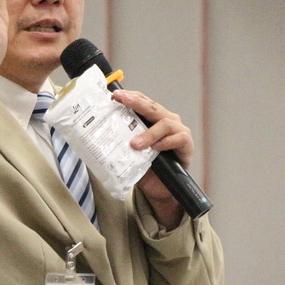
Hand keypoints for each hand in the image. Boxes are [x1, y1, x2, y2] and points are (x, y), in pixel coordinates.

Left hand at [112, 89, 194, 226]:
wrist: (162, 189)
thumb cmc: (146, 167)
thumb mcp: (130, 153)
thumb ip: (122, 141)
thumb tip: (98, 135)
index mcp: (153, 119)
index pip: (143, 101)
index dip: (130, 96)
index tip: (114, 95)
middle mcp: (167, 120)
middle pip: (152, 107)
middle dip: (136, 102)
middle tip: (121, 100)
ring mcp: (178, 131)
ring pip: (165, 123)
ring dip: (149, 132)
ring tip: (135, 143)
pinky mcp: (187, 145)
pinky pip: (179, 138)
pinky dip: (166, 142)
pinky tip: (156, 147)